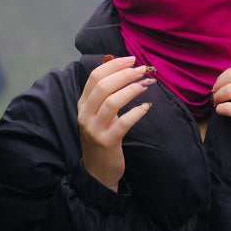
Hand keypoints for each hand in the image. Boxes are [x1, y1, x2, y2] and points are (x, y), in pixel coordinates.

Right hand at [77, 56, 154, 190]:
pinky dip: (136, 112)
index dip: (114, 65)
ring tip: (147, 84)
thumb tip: (113, 60)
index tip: (132, 59)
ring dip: (132, 90)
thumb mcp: (98, 112)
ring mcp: (94, 129)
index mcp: (83, 104)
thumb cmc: (102, 135)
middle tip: (144, 70)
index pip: (94, 76)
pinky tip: (147, 107)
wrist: (97, 171)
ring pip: (112, 102)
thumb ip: (104, 89)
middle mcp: (85, 115)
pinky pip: (123, 123)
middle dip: (125, 74)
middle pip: (103, 86)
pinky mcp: (107, 142)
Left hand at [212, 65, 230, 170]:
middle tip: (214, 94)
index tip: (219, 85)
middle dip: (218, 84)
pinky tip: (221, 112)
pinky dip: (220, 109)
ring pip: (228, 89)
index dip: (224, 75)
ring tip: (217, 104)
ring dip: (217, 97)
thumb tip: (229, 78)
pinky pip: (229, 108)